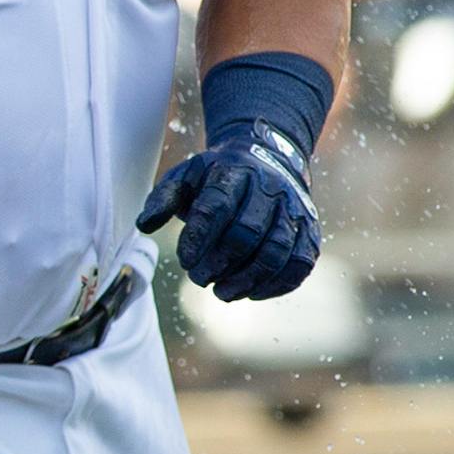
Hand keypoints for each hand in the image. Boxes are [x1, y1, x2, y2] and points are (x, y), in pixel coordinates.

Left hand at [136, 120, 320, 300]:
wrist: (268, 159)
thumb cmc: (216, 178)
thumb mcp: (185, 177)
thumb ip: (162, 199)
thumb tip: (144, 226)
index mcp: (233, 172)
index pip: (216, 206)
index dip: (199, 237)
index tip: (184, 261)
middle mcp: (269, 189)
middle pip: (247, 231)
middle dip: (220, 262)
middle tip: (198, 279)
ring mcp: (294, 210)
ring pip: (276, 250)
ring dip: (248, 279)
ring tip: (222, 293)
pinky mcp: (309, 231)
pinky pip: (299, 263)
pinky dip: (277, 284)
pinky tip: (252, 294)